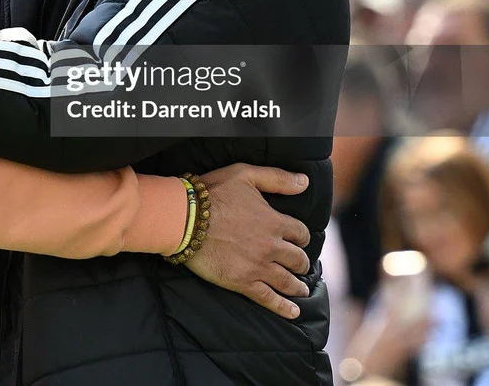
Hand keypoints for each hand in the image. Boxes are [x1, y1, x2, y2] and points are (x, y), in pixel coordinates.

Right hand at [184, 164, 311, 319]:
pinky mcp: (243, 282)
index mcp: (274, 221)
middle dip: (301, 263)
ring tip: (301, 290)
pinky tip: (293, 312)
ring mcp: (258, 266)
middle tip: (300, 266)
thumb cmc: (212, 193)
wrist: (183, 218)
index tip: (298, 241)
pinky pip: (268, 298)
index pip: (300, 233)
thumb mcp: (245, 175)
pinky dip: (283, 307)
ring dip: (298, 286)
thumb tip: (305, 181)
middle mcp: (271, 246)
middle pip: (297, 260)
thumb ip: (277, 178)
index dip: (301, 237)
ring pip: (287, 281)